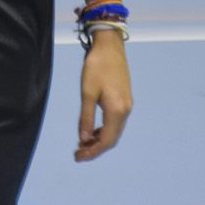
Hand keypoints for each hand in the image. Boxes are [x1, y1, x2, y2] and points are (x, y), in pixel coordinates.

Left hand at [75, 35, 132, 161]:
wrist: (110, 46)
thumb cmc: (96, 66)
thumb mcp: (87, 92)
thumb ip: (85, 117)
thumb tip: (83, 139)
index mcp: (116, 110)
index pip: (106, 140)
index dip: (92, 151)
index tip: (78, 157)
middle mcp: (125, 110)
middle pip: (112, 139)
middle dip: (95, 148)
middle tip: (78, 154)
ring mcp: (126, 105)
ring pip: (114, 131)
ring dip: (99, 140)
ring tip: (82, 144)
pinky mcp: (124, 99)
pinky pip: (115, 122)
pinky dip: (104, 130)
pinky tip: (92, 130)